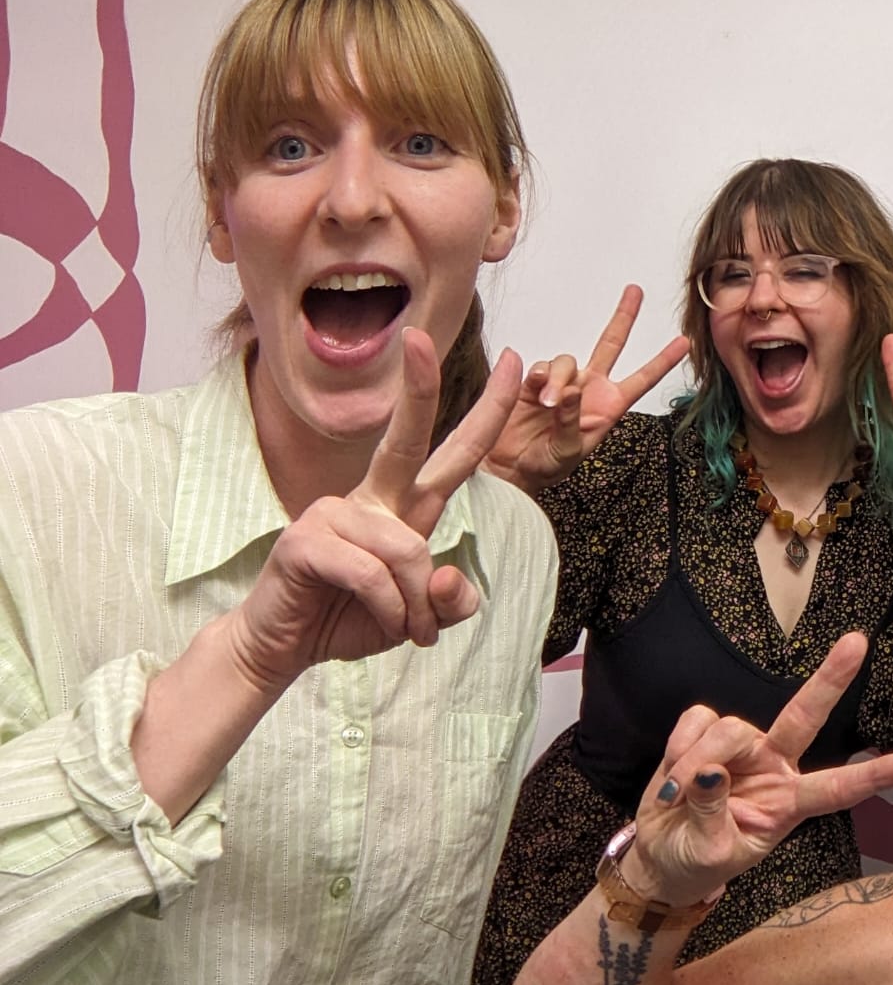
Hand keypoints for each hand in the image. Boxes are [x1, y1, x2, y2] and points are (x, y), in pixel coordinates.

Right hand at [225, 329, 523, 693]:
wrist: (283, 648)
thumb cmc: (350, 619)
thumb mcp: (421, 617)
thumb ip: (450, 600)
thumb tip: (445, 577)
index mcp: (403, 506)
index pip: (455, 452)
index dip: (488, 411)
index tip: (516, 363)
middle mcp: (371, 499)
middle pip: (405, 440)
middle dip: (419, 388)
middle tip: (420, 337)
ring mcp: (333, 514)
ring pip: (407, 550)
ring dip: (415, 604)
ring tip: (406, 628)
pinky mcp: (305, 540)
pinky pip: (371, 575)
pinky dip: (389, 610)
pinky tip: (381, 622)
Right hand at [483, 284, 687, 493]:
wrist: (512, 467)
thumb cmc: (546, 464)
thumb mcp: (568, 451)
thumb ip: (572, 420)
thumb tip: (571, 391)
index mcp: (609, 406)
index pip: (642, 379)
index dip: (662, 361)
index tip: (684, 342)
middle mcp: (590, 387)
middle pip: (611, 344)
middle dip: (624, 316)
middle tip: (635, 291)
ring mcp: (563, 381)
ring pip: (567, 360)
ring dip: (559, 378)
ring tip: (546, 404)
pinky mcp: (536, 380)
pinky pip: (541, 366)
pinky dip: (539, 377)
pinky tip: (535, 393)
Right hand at [627, 633, 892, 903]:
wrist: (658, 857)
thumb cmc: (696, 861)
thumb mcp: (709, 856)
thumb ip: (713, 815)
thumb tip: (710, 772)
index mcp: (788, 804)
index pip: (837, 789)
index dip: (874, 775)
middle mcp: (774, 767)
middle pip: (806, 717)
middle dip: (831, 680)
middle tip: (858, 642)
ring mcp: (743, 748)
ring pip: (731, 728)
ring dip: (695, 761)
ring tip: (675, 797)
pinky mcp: (708, 733)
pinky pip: (698, 720)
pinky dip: (679, 747)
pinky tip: (670, 775)